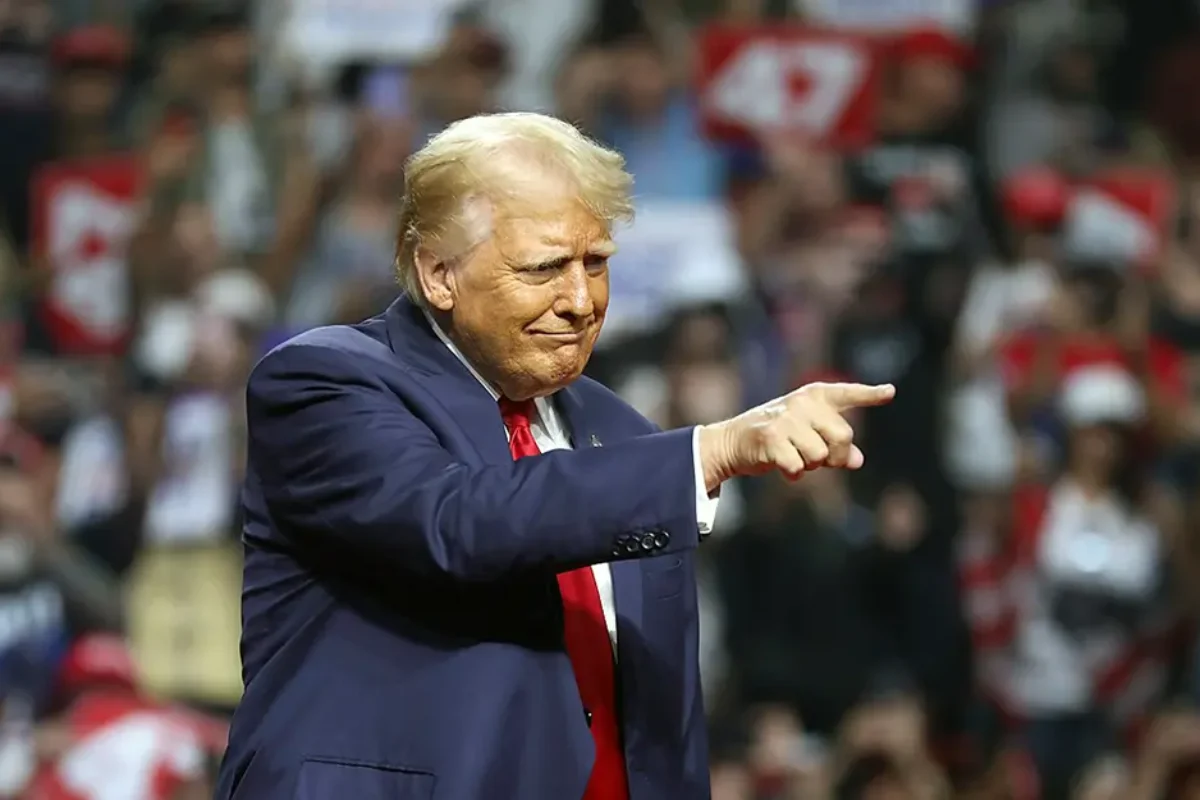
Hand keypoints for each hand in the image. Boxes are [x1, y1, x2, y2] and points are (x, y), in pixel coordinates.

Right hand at [697, 382, 894, 489]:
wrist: (732, 442)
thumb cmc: (776, 438)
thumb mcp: (807, 436)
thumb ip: (835, 445)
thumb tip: (857, 460)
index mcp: (813, 396)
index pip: (846, 394)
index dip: (869, 394)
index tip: (890, 392)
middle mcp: (801, 403)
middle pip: (843, 437)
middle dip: (836, 457)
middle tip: (819, 461)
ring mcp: (786, 419)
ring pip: (820, 456)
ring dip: (810, 466)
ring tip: (793, 457)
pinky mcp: (771, 438)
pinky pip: (798, 467)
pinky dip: (793, 474)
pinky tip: (782, 467)